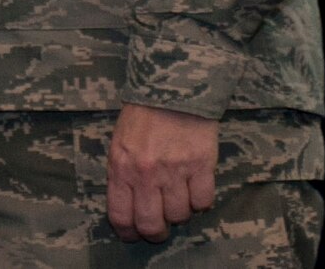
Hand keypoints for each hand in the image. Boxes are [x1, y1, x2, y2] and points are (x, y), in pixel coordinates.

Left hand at [106, 104, 217, 242]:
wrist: (171, 88)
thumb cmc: (142, 116)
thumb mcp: (119, 143)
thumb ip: (121, 174)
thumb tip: (128, 207)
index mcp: (120, 167)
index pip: (120, 215)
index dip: (128, 233)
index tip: (133, 235)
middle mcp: (145, 173)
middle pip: (152, 224)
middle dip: (156, 232)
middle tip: (161, 227)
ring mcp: (174, 171)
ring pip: (180, 215)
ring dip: (180, 211)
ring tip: (178, 194)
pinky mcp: (201, 166)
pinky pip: (204, 202)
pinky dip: (201, 200)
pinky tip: (195, 186)